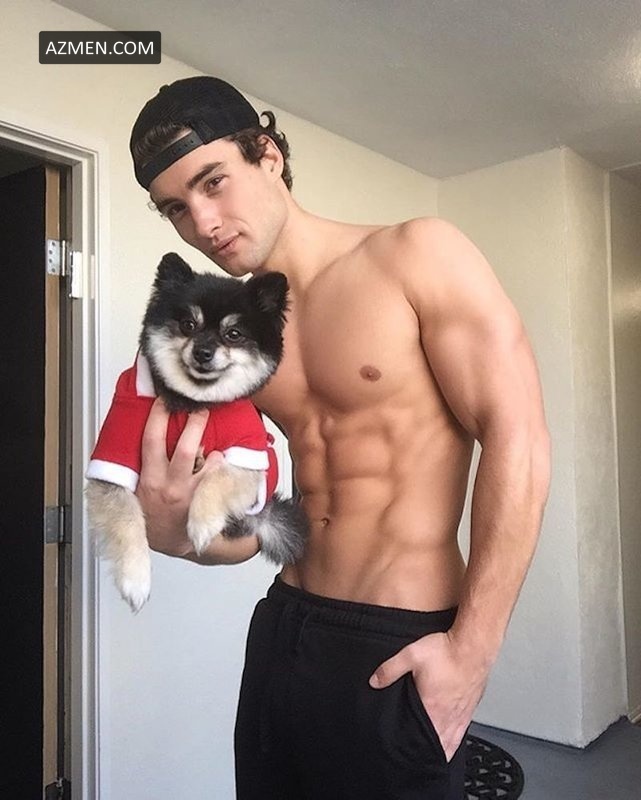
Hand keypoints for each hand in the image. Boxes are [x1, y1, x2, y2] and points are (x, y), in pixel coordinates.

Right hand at [135, 399, 223, 556]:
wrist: (167, 541)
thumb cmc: (150, 511)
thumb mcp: (135, 486)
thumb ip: (138, 463)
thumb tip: (138, 430)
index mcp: (149, 477)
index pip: (151, 440)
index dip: (158, 417)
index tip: (164, 400)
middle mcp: (170, 485)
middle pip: (185, 448)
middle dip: (194, 424)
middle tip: (201, 408)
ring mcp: (190, 494)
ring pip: (208, 465)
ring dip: (215, 451)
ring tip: (217, 443)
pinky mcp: (204, 502)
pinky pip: (218, 480)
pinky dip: (222, 468)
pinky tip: (222, 461)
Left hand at [369, 631, 489, 761]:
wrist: (473, 645)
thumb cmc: (447, 651)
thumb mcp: (411, 655)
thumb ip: (390, 669)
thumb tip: (374, 681)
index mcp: (432, 707)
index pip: (422, 738)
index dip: (413, 748)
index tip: (405, 754)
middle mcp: (448, 715)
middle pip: (437, 744)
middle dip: (426, 752)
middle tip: (416, 758)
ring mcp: (461, 713)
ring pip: (451, 742)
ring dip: (441, 750)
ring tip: (431, 756)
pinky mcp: (471, 707)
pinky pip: (462, 732)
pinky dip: (455, 741)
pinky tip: (450, 742)